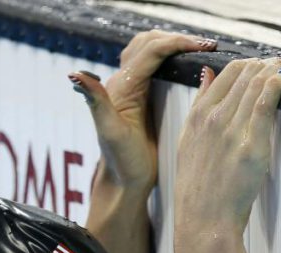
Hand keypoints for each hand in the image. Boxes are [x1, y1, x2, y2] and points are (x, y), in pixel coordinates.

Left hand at [70, 31, 216, 192]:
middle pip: (148, 43)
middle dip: (176, 39)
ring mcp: (135, 91)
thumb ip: (96, 101)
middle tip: (205, 45)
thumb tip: (75, 74)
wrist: (125, 184)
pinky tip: (190, 65)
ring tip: (201, 49)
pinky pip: (158, 69)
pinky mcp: (145, 100)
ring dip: (174, 45)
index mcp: (121, 87)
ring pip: (152, 53)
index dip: (177, 43)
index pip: (150, 51)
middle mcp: (125, 84)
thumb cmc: (122, 163)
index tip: (205, 46)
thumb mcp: (111, 133)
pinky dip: (174, 59)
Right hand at [174, 58, 280, 244]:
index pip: (228, 71)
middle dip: (269, 64)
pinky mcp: (251, 145)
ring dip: (279, 70)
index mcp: (197, 115)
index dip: (252, 63)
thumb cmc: (197, 187)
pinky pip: (266, 102)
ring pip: (258, 82)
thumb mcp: (186, 140)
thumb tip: (207, 74)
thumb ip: (198, 104)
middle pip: (246, 72)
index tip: (265, 68)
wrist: (202, 218)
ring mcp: (232, 130)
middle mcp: (213, 118)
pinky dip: (280, 83)